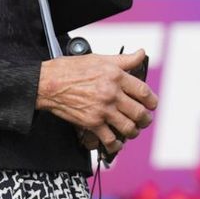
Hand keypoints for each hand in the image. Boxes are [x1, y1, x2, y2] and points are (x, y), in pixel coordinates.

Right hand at [37, 51, 157, 157]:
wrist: (47, 83)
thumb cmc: (71, 69)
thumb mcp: (100, 59)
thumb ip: (124, 60)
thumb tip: (141, 53)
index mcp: (116, 76)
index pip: (144, 92)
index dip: (152, 101)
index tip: (152, 105)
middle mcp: (111, 94)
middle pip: (139, 112)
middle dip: (145, 119)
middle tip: (145, 120)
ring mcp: (102, 110)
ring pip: (128, 127)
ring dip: (134, 132)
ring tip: (133, 130)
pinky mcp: (91, 123)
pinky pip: (109, 139)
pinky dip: (115, 144)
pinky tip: (116, 143)